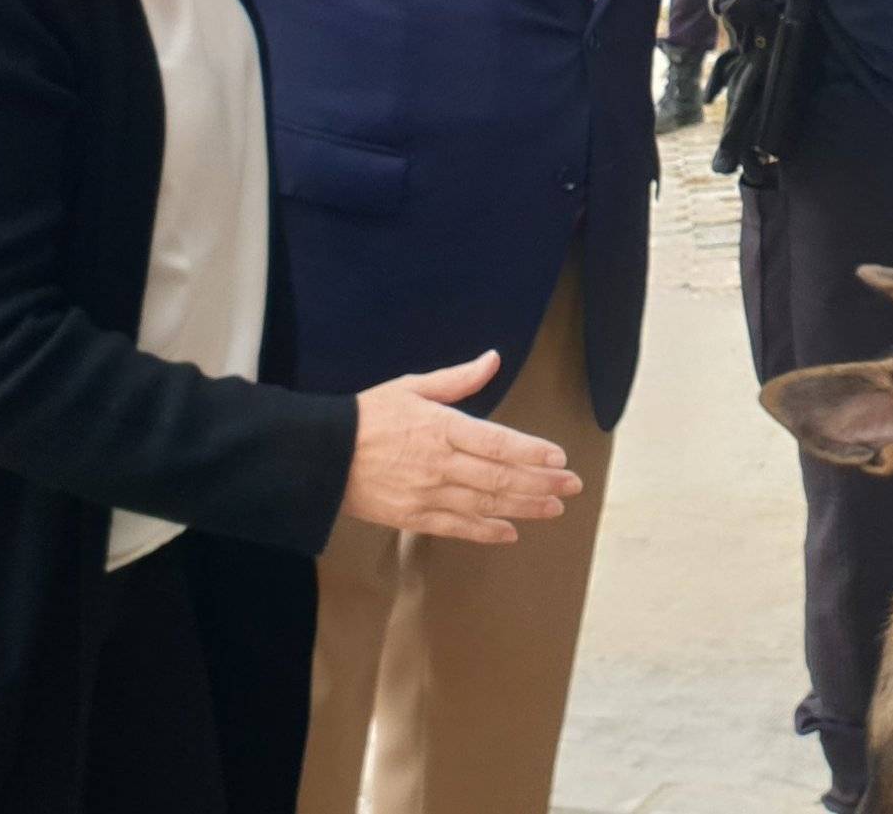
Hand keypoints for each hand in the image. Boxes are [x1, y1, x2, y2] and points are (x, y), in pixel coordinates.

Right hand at [342, 351, 584, 544]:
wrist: (320, 455)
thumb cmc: (367, 416)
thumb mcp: (413, 387)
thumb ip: (458, 380)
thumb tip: (493, 359)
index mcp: (442, 427)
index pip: (499, 442)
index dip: (533, 452)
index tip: (560, 457)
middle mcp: (440, 463)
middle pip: (501, 477)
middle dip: (543, 483)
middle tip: (572, 486)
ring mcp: (427, 493)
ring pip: (486, 505)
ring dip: (525, 508)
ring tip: (554, 508)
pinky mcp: (412, 516)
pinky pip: (457, 527)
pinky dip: (486, 532)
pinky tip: (510, 532)